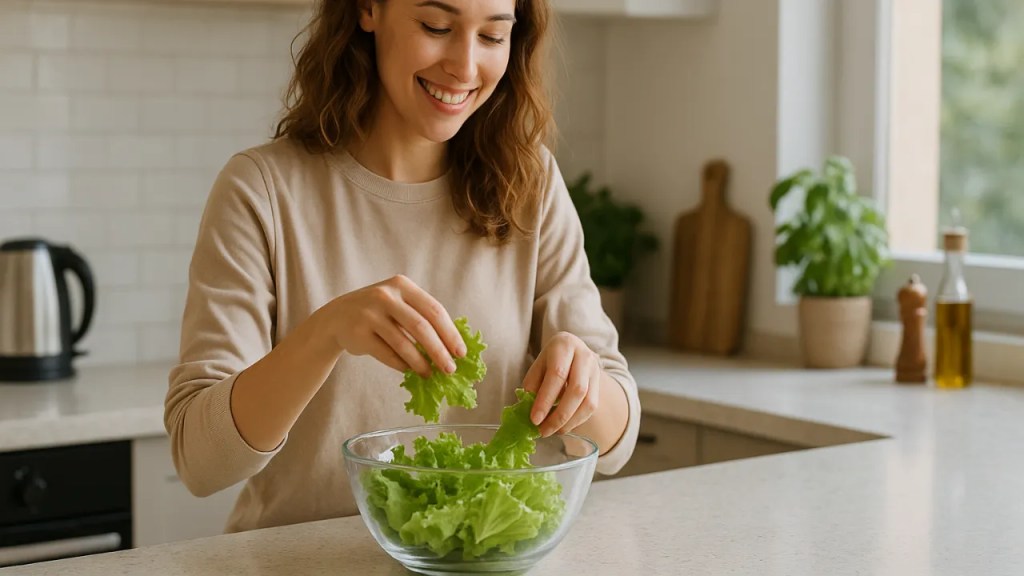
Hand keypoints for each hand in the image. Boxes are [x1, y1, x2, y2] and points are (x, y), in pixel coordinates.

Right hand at [319, 274, 465, 376]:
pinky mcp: (358, 333)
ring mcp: (369, 314)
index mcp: (402, 285)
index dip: (450, 333)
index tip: (461, 353)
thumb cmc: (379, 313)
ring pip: (403, 343)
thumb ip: (422, 317)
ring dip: (420, 363)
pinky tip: (409, 370)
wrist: (336, 317)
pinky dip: (401, 365)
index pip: (434, 310)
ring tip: (430, 374)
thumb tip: (453, 348)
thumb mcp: (399, 304)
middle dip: (439, 351)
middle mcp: (385, 296)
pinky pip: (386, 354)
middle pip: (421, 327)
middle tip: (450, 369)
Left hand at [522, 332, 600, 436]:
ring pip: (587, 402)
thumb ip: (532, 387)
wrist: (573, 351)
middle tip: (543, 431)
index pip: (557, 375)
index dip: (545, 400)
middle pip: (577, 390)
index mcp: (564, 346)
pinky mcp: (599, 384)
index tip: (534, 420)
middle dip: (559, 416)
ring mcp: (595, 370)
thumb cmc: (550, 361)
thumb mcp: (538, 367)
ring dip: (569, 422)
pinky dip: (576, 421)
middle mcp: (584, 356)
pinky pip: (591, 407)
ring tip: (552, 431)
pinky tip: (563, 426)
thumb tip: (527, 413)